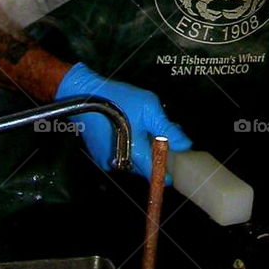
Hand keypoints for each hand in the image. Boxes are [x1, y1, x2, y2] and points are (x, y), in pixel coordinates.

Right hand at [55, 62, 190, 181]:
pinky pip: (118, 155)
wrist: (84, 94)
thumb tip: (184, 145)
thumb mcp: (149, 108)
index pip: (153, 173)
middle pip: (143, 166)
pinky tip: (129, 131)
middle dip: (154, 155)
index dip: (165, 172)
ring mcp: (107, 159)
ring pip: (131, 161)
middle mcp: (119, 162)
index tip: (173, 170)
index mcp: (134, 153)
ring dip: (140, 150)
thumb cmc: (119, 99)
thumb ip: (167, 129)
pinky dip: (126, 147)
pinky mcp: (98, 154)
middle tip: (161, 136)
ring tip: (145, 129)